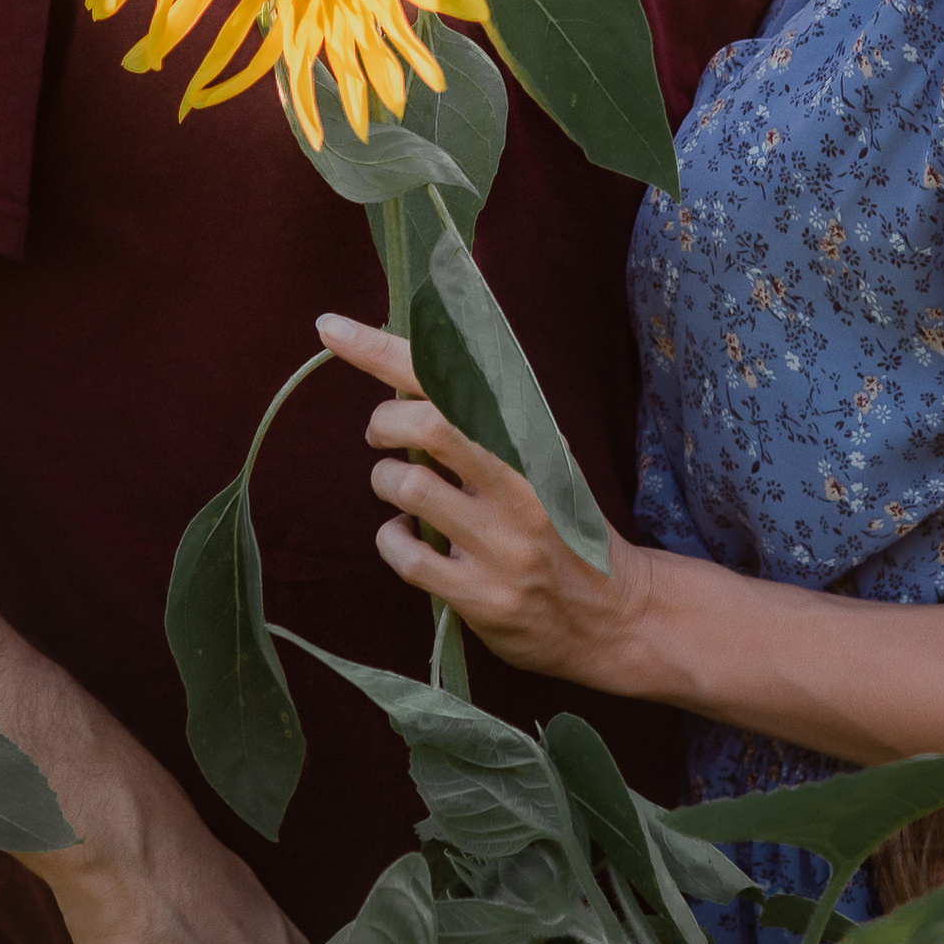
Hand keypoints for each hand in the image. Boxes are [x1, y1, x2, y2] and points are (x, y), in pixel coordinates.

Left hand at [318, 310, 651, 683]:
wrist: (614, 616)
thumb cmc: (563, 527)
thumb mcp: (543, 462)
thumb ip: (486, 423)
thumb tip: (408, 376)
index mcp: (534, 442)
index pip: (451, 377)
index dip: (382, 351)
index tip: (330, 328)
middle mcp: (522, 486)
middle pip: (431, 424)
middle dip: (384, 422)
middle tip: (380, 435)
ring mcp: (502, 544)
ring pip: (408, 487)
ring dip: (385, 483)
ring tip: (401, 492)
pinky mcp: (481, 595)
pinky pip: (403, 555)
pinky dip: (391, 539)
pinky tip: (409, 538)